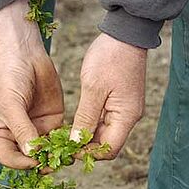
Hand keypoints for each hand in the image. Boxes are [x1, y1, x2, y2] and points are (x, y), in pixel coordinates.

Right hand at [0, 0, 63, 169]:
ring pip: (44, 151)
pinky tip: (72, 146)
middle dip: (39, 162)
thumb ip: (21, 130)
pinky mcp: (51, 122)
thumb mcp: (11, 105)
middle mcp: (15, 135)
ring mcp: (34, 129)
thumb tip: (33, 153)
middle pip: (26, 157)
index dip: (19, 162)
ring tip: (65, 158)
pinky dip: (65, 145)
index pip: (6, 156)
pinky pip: (58, 139)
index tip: (34, 161)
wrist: (23, 55)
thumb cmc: (8, 79)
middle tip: (53, 165)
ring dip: (54, 156)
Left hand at [71, 33, 146, 159]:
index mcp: (126, 116)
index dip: (88, 154)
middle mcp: (127, 117)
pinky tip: (70, 126)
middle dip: (84, 148)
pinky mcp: (116, 103)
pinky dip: (87, 126)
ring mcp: (123, 110)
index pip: (109, 150)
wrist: (124, 34)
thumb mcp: (93, 88)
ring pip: (102, 134)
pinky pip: (101, 122)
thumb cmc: (110, 58)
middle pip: (105, 145)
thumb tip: (77, 142)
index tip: (67, 150)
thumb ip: (86, 118)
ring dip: (84, 138)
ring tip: (62, 139)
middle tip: (60, 147)